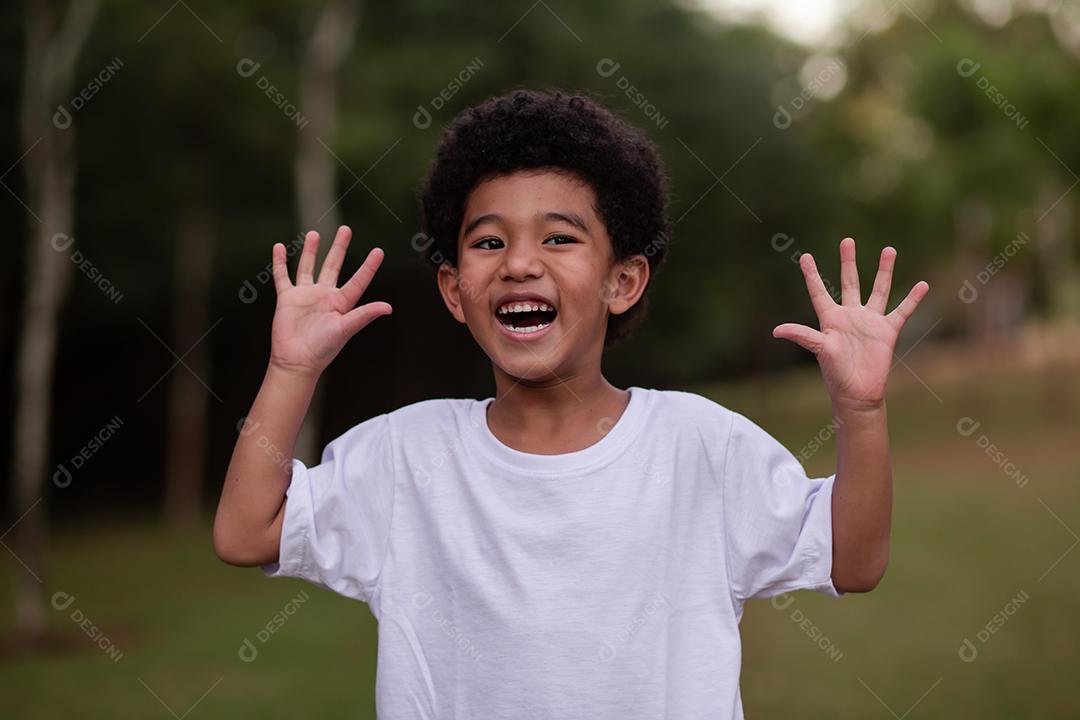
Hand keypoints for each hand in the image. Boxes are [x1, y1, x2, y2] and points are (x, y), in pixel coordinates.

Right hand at [269, 226, 391, 377]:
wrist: (297, 360)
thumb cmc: (323, 348)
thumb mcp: (346, 329)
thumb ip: (364, 315)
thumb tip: (388, 307)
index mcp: (342, 302)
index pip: (358, 280)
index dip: (369, 266)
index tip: (379, 251)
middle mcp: (324, 295)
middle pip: (333, 265)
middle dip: (339, 248)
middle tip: (346, 229)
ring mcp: (305, 295)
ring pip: (308, 266)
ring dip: (311, 251)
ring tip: (315, 233)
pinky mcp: (287, 298)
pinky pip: (282, 276)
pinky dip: (279, 262)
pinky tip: (278, 247)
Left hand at [772, 237, 928, 411]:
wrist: (858, 392)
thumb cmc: (835, 373)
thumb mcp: (819, 349)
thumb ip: (802, 335)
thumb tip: (776, 331)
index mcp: (830, 318)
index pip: (819, 291)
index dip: (811, 275)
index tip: (805, 257)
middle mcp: (850, 315)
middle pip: (849, 282)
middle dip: (848, 262)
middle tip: (847, 240)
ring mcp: (870, 321)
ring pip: (878, 289)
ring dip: (884, 270)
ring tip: (889, 249)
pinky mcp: (887, 330)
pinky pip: (902, 310)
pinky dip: (912, 298)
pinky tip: (922, 284)